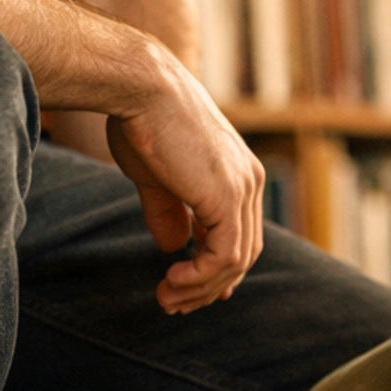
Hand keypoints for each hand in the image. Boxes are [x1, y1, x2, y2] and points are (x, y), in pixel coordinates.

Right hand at [106, 58, 264, 313]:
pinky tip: (172, 279)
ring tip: (166, 297)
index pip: (240, 234)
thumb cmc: (141, 121)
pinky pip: (224, 256)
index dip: (217, 269)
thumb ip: (170, 212)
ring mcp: (243, 188)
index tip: (187, 288)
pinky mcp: (228, 196)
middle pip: (243, 253)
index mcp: (238, 173)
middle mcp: (250, 181)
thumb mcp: (156, 177)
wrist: (140, 87)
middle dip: (207, 286)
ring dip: (200, 288)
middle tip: (172, 303)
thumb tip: (173, 246)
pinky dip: (200, 276)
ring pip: (235, 261)